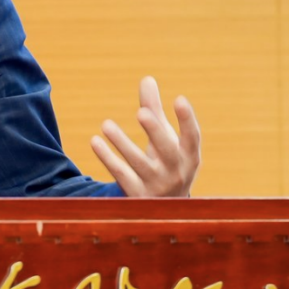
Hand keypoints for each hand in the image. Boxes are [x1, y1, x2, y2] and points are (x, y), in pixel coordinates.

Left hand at [90, 76, 200, 197]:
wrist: (165, 210)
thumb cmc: (167, 163)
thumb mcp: (165, 140)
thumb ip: (155, 110)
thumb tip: (147, 79)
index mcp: (189, 157)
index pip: (192, 138)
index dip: (187, 120)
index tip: (180, 99)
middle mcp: (176, 172)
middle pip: (167, 150)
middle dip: (155, 131)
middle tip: (141, 112)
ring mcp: (157, 185)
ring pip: (139, 163)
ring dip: (122, 143)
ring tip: (105, 124)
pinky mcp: (137, 195)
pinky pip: (121, 175)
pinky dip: (108, 158)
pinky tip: (95, 141)